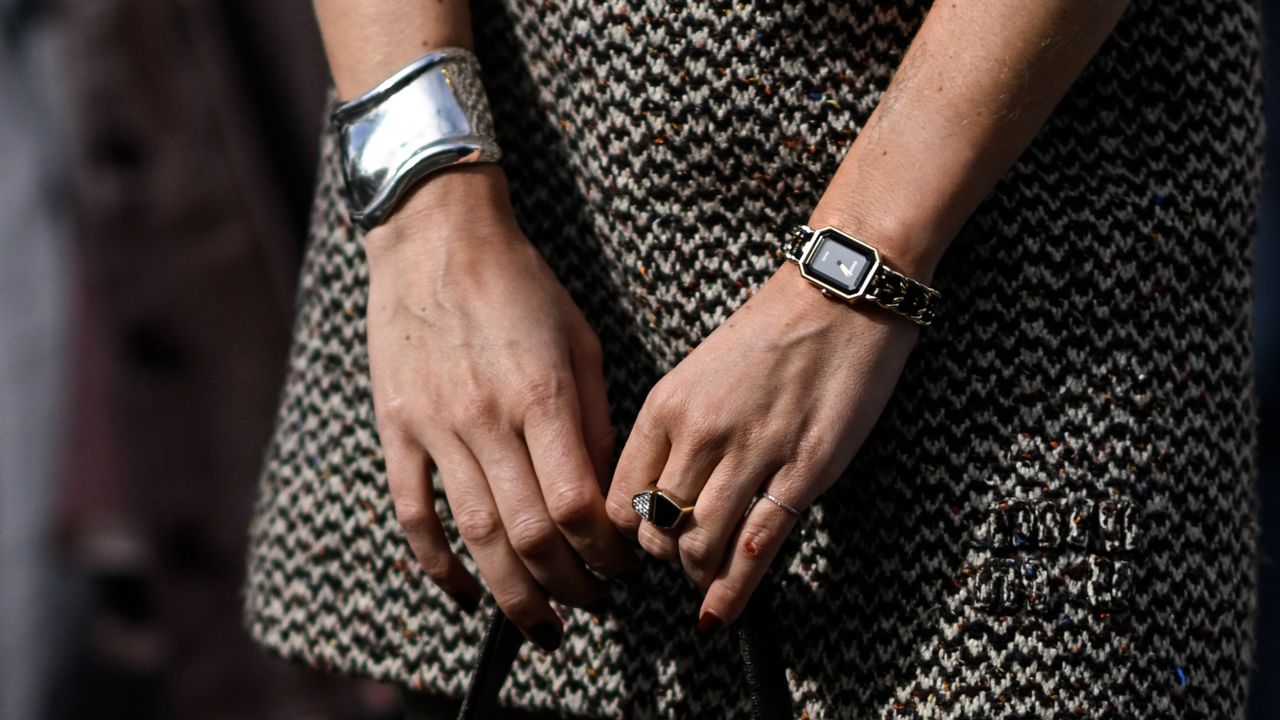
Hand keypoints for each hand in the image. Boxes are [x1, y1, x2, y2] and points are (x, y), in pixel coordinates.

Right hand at [364, 166, 637, 650]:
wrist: (436, 240)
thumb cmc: (522, 287)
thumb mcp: (580, 342)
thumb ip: (595, 423)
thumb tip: (606, 497)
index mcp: (542, 396)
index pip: (577, 506)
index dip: (603, 553)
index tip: (620, 567)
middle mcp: (487, 420)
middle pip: (530, 535)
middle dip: (567, 587)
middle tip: (591, 608)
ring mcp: (436, 428)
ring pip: (475, 536)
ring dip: (512, 593)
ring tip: (542, 625)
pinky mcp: (398, 429)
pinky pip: (414, 513)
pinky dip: (437, 565)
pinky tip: (463, 594)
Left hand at [605, 259, 920, 629]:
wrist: (841, 294)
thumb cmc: (772, 333)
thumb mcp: (700, 372)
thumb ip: (675, 430)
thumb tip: (658, 490)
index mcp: (666, 406)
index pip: (619, 496)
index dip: (624, 535)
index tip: (637, 547)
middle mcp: (701, 432)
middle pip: (655, 528)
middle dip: (662, 559)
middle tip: (678, 564)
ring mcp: (753, 452)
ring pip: (700, 545)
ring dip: (698, 576)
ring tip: (705, 582)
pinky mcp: (805, 469)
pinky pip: (757, 545)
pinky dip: (735, 591)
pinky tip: (721, 614)